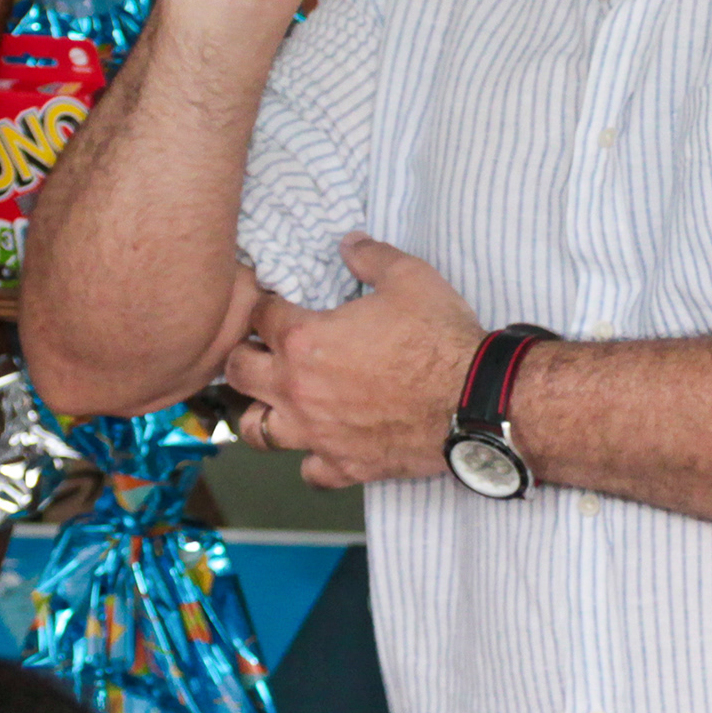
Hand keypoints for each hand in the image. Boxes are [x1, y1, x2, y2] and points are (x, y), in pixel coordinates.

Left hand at [224, 236, 482, 487]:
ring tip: (277, 399)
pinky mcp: (343, 464)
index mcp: (304, 340)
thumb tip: (350, 241)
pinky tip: (325, 442)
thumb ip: (371, 256)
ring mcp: (316, 432)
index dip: (266, 304)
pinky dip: (312, 458)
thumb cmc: (438, 337)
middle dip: (246, 354)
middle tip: (266, 348)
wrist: (473, 399)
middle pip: (238, 370)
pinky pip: (309, 471)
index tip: (278, 304)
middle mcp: (297, 389)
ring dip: (261, 411)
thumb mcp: (409, 278)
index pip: (260, 314)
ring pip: (256, 429)